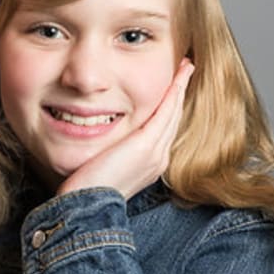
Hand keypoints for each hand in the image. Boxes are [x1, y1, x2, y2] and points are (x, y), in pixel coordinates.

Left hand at [57, 59, 193, 198]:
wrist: (87, 207)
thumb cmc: (87, 191)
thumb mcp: (103, 167)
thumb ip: (110, 152)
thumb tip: (101, 141)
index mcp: (149, 164)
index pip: (162, 129)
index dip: (168, 107)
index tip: (172, 89)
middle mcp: (158, 159)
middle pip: (173, 118)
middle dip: (179, 93)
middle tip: (186, 70)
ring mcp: (156, 153)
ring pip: (172, 112)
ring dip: (180, 87)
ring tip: (185, 67)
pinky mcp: (147, 145)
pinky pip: (166, 111)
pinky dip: (174, 90)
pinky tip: (179, 74)